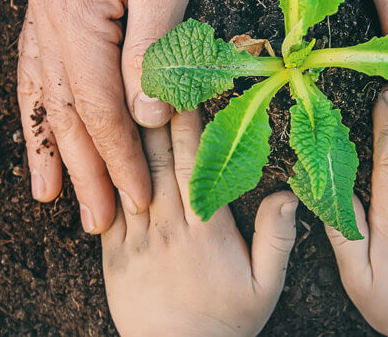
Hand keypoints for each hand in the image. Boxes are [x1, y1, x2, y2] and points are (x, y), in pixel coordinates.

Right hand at [17, 0, 213, 231]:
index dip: (120, 157)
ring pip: (43, 91)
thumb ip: (156, 45)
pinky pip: (37, 63)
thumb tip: (147, 114)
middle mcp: (49, 11)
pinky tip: (40, 126)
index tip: (138, 199)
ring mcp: (45, 3)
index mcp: (77, 9)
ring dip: (50, 146)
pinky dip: (38, 103)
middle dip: (84, 169)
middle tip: (97, 223)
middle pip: (64, 108)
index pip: (99, 104)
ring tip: (48, 194)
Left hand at [101, 110, 297, 334]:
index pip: (195, 163)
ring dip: (127, 135)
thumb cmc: (226, 321)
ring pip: (128, 175)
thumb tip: (287, 193)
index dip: (190, 123)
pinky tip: (100, 144)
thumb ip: (277, 237)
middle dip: (156, 113)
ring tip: (123, 95)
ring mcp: (136, 238)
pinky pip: (104, 205)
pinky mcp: (113, 253)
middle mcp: (167, 226)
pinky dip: (103, 173)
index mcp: (206, 229)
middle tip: (151, 74)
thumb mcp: (266, 285)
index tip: (190, 88)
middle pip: (158, 158)